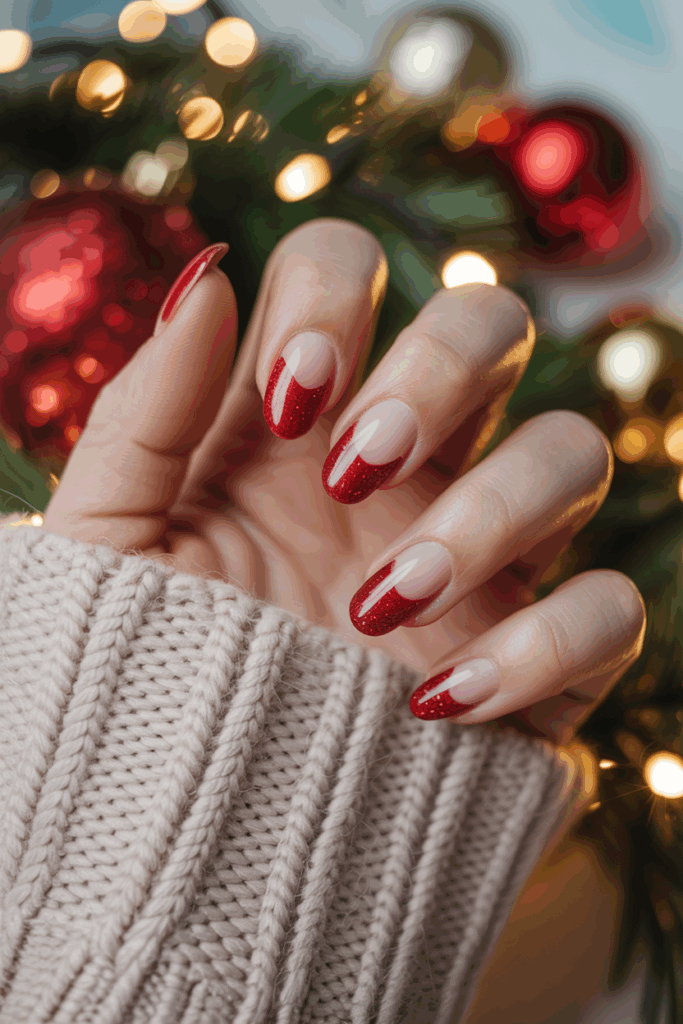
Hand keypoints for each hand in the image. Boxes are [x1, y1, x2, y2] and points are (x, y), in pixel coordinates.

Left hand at [42, 221, 644, 757]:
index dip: (334, 297)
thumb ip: (143, 407)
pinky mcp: (542, 654)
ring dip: (488, 514)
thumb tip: (207, 276)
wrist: (202, 823)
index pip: (347, 272)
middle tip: (349, 476)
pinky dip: (543, 647)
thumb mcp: (111, 538)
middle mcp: (406, 466)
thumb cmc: (144, 672)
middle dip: (438, 371)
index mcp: (300, 421)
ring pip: (574, 450)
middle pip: (493, 324)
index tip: (292, 400)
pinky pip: (610, 610)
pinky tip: (439, 704)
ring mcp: (485, 554)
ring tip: (379, 606)